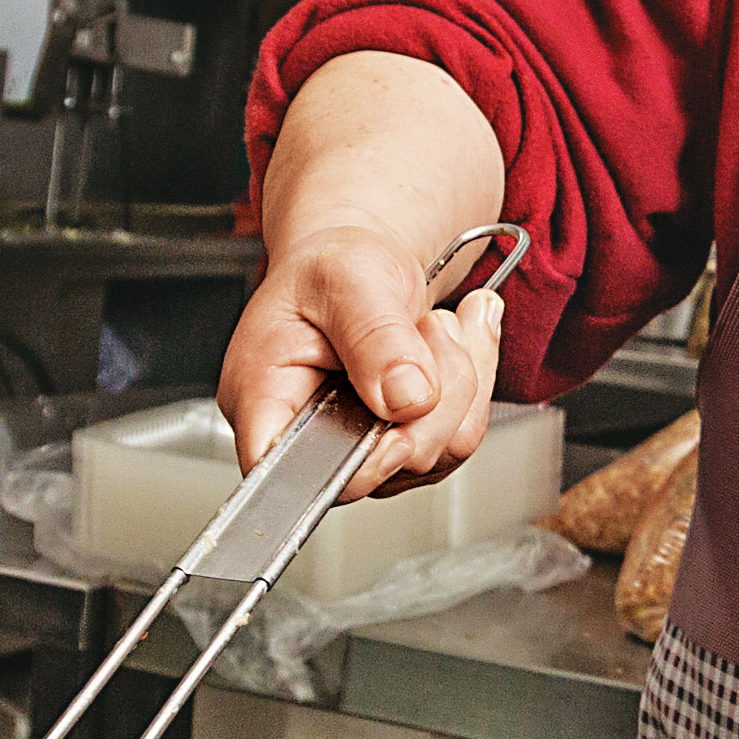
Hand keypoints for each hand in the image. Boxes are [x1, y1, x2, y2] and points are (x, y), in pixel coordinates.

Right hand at [220, 223, 504, 495]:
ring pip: (434, 454)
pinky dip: (473, 388)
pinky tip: (457, 343)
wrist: (363, 265)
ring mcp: (359, 448)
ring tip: (435, 326)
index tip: (398, 413)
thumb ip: (375, 337)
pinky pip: (459, 440)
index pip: (288, 473)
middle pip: (381, 468)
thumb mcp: (348, 277)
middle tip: (427, 328)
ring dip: (458, 384)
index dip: (351, 464)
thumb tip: (405, 397)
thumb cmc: (332, 267)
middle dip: (429, 397)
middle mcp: (308, 435)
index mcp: (265, 397)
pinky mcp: (402, 446)